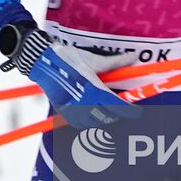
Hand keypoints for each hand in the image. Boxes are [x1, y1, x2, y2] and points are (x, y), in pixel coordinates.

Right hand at [0, 23, 140, 128]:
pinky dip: (88, 122)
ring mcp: (72, 108)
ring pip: (94, 122)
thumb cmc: (69, 58)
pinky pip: (80, 124)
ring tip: (107, 110)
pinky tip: (91, 114)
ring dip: (104, 118)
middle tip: (121, 107)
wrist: (44, 61)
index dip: (129, 111)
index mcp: (92, 87)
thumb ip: (115, 62)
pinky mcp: (63, 111)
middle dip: (117, 113)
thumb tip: (134, 57)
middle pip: (107, 116)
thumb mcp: (93, 59)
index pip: (116, 105)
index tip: (137, 112)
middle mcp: (83, 100)